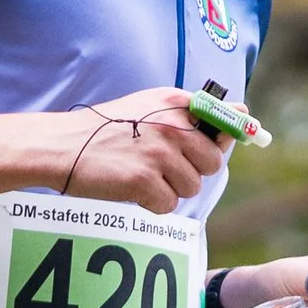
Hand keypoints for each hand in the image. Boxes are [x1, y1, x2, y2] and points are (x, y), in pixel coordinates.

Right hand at [53, 88, 227, 211]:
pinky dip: (152, 203)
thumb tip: (244, 113)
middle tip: (162, 165)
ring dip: (170, 188)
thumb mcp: (149, 106)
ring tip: (142, 174)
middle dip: (192, 170)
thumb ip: (193, 112)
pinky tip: (132, 188)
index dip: (226, 140)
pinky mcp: (144, 181)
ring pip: (191, 187)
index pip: (225, 123)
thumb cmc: (108, 129)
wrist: (63, 145)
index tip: (218, 148)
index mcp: (175, 102)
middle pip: (212, 163)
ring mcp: (159, 154)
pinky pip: (169, 205)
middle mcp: (172, 125)